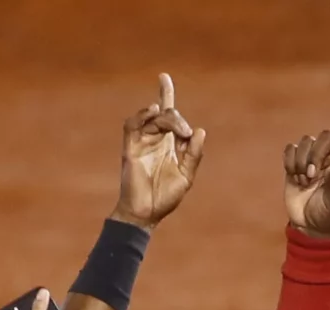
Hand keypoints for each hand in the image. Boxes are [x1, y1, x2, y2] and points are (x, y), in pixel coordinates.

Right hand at [114, 74, 206, 228]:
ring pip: (152, 118)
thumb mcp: (186, 175)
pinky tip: (154, 113)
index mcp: (169, 143)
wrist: (146, 213)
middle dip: (177, 118)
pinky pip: (133, 125)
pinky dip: (143, 116)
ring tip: (177, 129)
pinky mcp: (130, 147)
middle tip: (185, 132)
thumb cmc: (165, 197)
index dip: (166, 94)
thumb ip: (193, 154)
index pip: (168, 114)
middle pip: (165, 115)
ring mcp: (141, 142)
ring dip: (166, 118)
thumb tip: (199, 130)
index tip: (163, 77)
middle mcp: (154, 139)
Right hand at [283, 128, 329, 238]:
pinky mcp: (295, 163)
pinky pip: (290, 149)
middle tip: (313, 176)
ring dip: (302, 163)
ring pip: (305, 142)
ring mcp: (313, 159)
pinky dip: (291, 163)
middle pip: (325, 136)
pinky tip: (296, 179)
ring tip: (306, 182)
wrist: (310, 226)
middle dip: (316, 154)